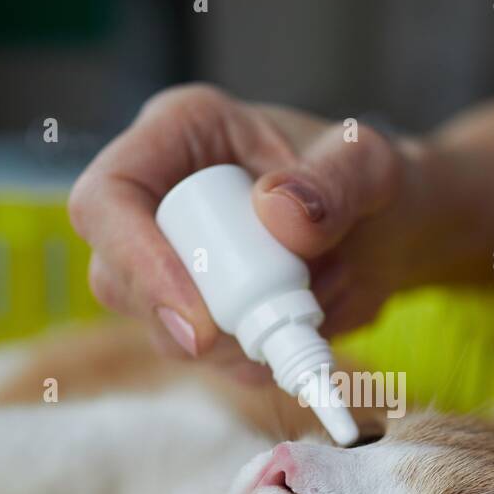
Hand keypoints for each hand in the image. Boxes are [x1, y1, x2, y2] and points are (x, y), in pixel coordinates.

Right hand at [67, 83, 433, 379]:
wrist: (385, 231)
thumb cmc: (366, 180)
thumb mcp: (371, 166)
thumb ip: (335, 182)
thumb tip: (277, 213)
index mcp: (178, 135)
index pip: (109, 198)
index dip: (137, 262)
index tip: (199, 319)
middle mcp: (157, 199)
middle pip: (117, 279)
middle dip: (194, 319)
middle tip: (274, 324)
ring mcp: (168, 261)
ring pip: (161, 329)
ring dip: (240, 340)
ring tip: (316, 297)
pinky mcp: (192, 312)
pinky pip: (205, 358)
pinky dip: (258, 358)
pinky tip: (307, 322)